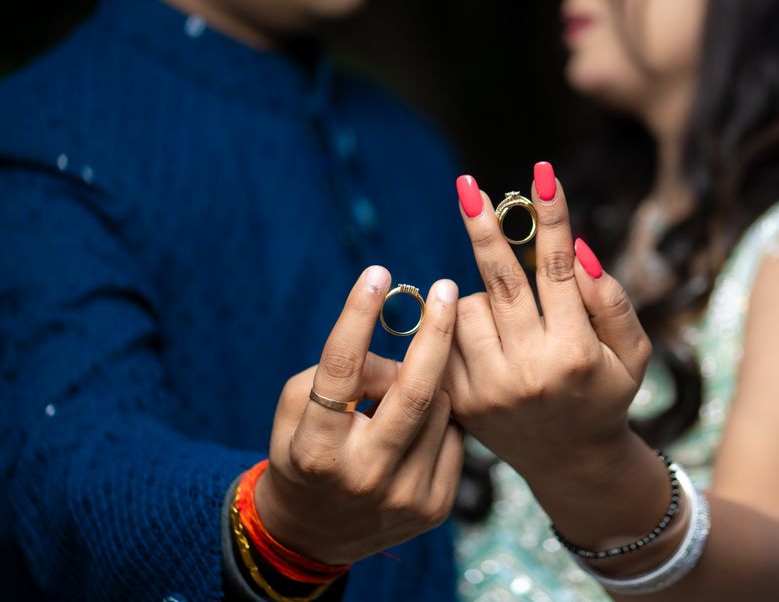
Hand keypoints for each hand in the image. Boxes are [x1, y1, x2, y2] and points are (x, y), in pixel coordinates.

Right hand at [253, 267, 463, 564]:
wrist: (313, 534)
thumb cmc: (302, 451)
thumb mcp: (296, 410)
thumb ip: (338, 372)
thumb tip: (399, 350)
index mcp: (316, 450)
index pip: (342, 371)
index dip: (359, 316)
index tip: (378, 272)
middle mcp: (363, 475)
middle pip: (414, 392)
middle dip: (436, 333)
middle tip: (446, 289)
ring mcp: (405, 496)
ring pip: (439, 407)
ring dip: (429, 379)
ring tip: (409, 379)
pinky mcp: (434, 507)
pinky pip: (453, 436)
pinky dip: (440, 416)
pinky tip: (420, 418)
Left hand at [447, 165, 652, 481]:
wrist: (571, 462)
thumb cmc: (606, 394)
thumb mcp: (632, 353)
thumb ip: (611, 300)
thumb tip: (574, 247)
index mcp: (574, 354)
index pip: (556, 270)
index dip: (550, 216)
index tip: (542, 173)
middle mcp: (527, 371)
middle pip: (499, 280)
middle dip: (483, 227)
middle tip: (466, 187)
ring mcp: (488, 389)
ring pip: (468, 306)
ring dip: (487, 298)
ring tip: (511, 323)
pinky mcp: (459, 401)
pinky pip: (448, 338)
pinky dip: (465, 327)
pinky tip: (489, 343)